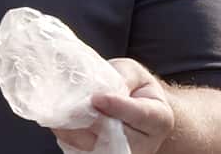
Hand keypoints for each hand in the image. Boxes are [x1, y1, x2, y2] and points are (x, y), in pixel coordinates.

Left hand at [52, 58, 174, 152]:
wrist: (134, 109)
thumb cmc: (135, 89)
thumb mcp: (134, 74)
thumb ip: (122, 77)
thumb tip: (102, 87)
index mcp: (158, 118)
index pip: (139, 115)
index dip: (117, 107)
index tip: (96, 98)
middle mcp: (144, 142)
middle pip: (114, 134)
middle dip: (90, 119)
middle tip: (70, 105)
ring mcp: (123, 153)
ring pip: (95, 145)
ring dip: (75, 129)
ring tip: (62, 111)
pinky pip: (81, 150)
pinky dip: (69, 136)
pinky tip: (61, 121)